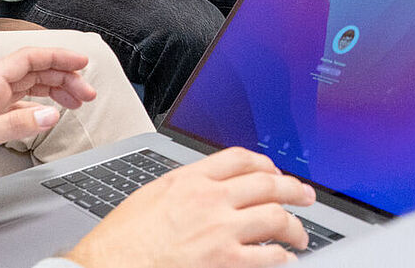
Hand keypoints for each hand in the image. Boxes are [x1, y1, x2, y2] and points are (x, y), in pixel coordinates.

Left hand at [0, 46, 95, 216]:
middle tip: (87, 92)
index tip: (81, 64)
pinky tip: (48, 115)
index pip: (28, 59)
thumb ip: (14, 123)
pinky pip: (19, 107)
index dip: (57, 57)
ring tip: (76, 101)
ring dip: (54, 91)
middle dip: (63, 77)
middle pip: (33, 72)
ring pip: (29, 88)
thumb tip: (49, 113)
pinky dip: (38, 108)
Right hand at [67, 148, 316, 267]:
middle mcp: (210, 198)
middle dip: (293, 189)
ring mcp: (220, 230)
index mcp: (190, 178)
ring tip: (300, 234)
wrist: (109, 266)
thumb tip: (208, 187)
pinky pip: (267, 256)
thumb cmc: (123, 238)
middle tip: (306, 196)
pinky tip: (284, 259)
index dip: (264, 163)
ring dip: (294, 226)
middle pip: (266, 183)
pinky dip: (282, 257)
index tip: (274, 171)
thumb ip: (186, 187)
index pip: (240, 158)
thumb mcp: (153, 194)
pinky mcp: (224, 261)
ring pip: (275, 217)